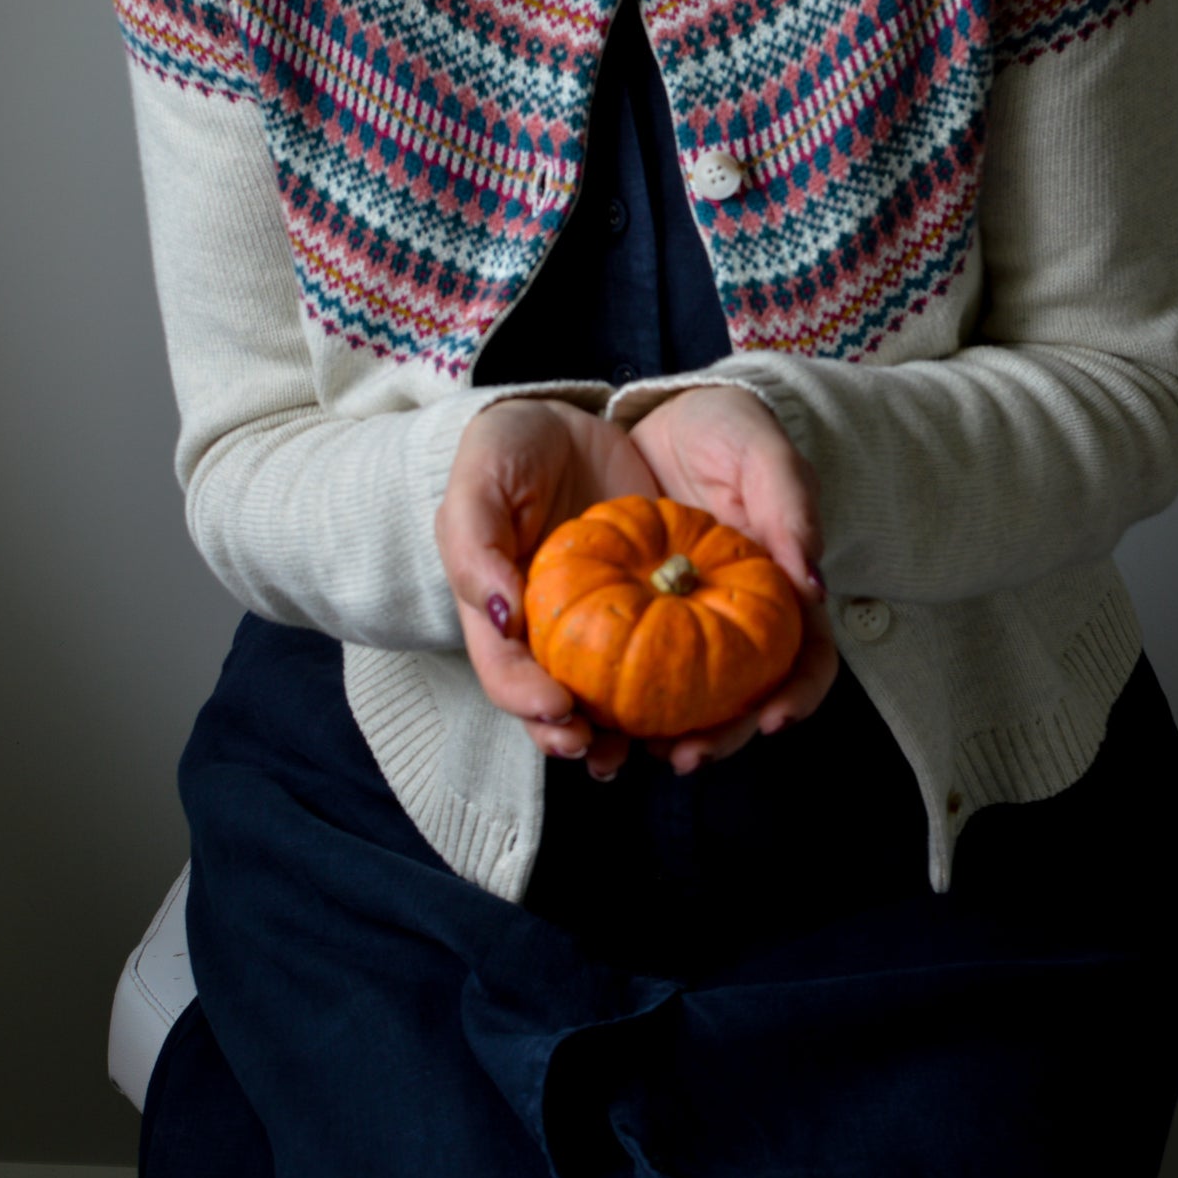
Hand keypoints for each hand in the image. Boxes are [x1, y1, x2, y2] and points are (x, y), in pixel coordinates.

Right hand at [436, 399, 654, 778]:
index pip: (503, 670)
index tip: (558, 708)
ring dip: (626, 732)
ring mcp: (594, 622)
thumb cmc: (507, 451)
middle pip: (552, 702)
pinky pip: (661, 650)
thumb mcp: (479, 483)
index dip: (525, 700)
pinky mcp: (643, 603)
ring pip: (607, 694)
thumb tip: (498, 616)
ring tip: (655, 750)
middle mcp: (543, 630)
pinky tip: (701, 702)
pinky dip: (677, 683)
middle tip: (602, 753)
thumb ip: (476, 547)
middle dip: (574, 738)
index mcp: (496, 610)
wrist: (564, 423)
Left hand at [628, 385, 838, 771]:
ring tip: (620, 754)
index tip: (771, 719)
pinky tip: (579, 713)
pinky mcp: (630, 615)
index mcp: (778, 592)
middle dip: (718, 738)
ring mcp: (681, 622)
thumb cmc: (728, 430)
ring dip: (655, 737)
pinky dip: (606, 699)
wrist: (661, 412)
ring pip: (677, 700)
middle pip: (740, 700)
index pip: (806, 659)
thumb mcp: (765, 454)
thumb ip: (791, 509)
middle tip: (683, 755)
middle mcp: (732, 619)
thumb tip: (814, 586)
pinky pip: (619, 667)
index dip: (797, 695)